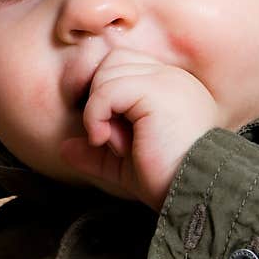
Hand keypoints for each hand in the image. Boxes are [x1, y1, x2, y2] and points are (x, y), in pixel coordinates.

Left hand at [59, 49, 218, 210]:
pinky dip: (97, 115)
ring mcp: (167, 80)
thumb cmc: (167, 182)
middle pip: (111, 62)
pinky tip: (108, 141)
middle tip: (112, 138)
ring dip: (100, 110)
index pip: (121, 66)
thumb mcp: (125, 166)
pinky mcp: (158, 91)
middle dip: (100, 99)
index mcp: (170, 88)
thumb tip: (64, 148)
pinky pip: (108, 89)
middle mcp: (172, 77)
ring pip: (107, 72)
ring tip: (118, 144)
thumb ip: (96, 152)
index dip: (104, 97)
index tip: (108, 134)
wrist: (195, 195)